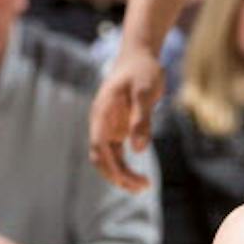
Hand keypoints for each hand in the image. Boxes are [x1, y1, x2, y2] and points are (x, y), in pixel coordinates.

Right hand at [88, 42, 163, 193]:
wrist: (140, 56)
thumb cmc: (142, 70)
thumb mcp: (145, 92)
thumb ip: (141, 120)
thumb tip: (138, 149)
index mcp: (101, 112)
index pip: (98, 146)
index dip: (110, 166)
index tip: (127, 180)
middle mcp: (101, 123)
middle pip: (100, 157)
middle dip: (117, 176)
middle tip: (142, 187)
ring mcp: (108, 128)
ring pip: (109, 159)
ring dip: (122, 175)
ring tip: (144, 186)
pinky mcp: (118, 130)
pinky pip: (117, 155)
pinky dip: (126, 168)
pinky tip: (140, 178)